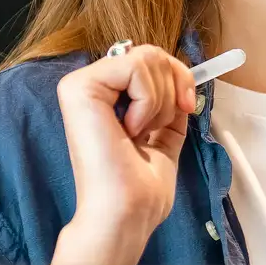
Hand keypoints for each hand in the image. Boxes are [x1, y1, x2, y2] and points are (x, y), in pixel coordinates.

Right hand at [49, 44, 196, 264]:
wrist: (126, 211)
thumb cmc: (141, 187)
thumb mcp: (163, 138)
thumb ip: (168, 110)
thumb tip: (186, 86)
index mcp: (108, 98)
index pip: (151, 60)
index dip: (180, 78)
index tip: (187, 108)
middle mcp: (90, 87)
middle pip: (151, 53)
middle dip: (172, 89)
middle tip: (156, 127)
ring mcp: (80, 85)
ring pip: (145, 58)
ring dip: (159, 102)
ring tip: (139, 133)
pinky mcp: (78, 87)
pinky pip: (134, 67)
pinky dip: (148, 101)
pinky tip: (130, 130)